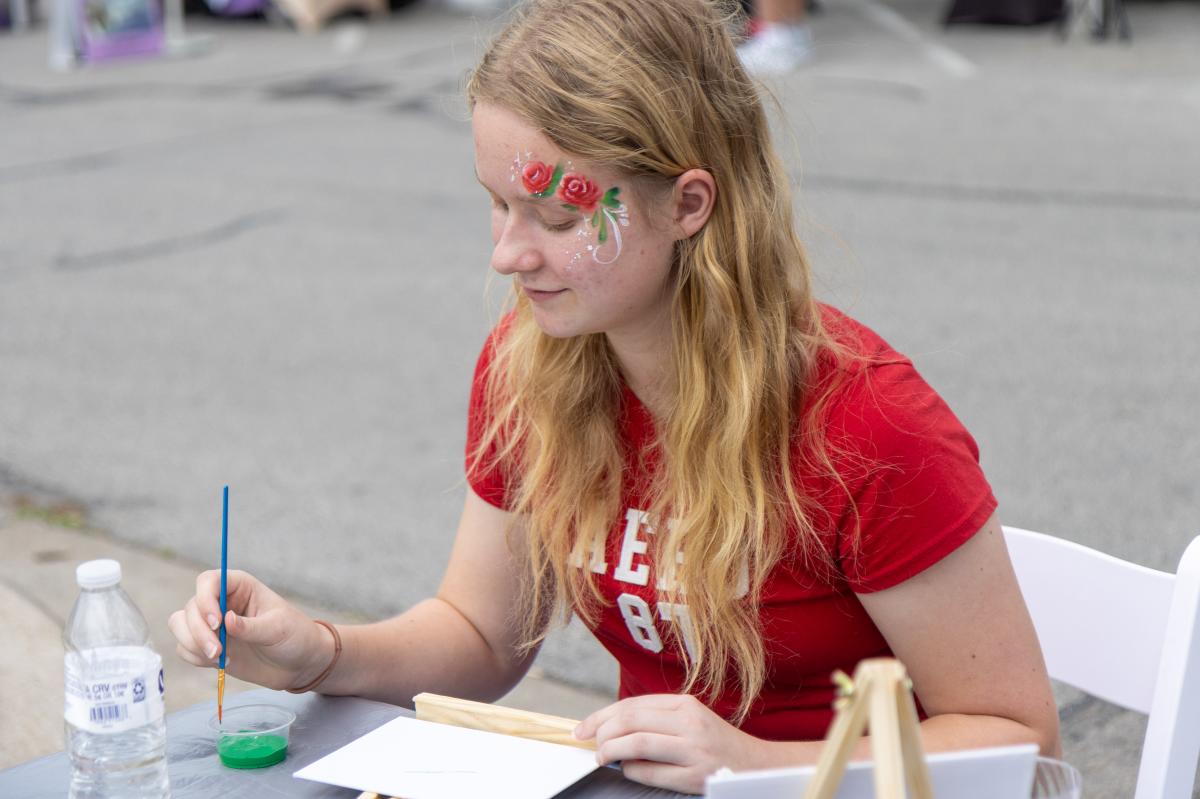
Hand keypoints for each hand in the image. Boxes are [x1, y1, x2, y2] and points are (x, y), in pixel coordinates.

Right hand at [167, 569, 333, 691]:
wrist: (298, 664)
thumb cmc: (294, 637)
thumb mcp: (278, 629)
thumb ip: (251, 626)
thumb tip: (226, 621)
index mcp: (240, 587)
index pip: (208, 581)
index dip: (205, 600)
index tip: (217, 623)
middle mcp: (222, 602)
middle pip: (191, 607)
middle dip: (199, 631)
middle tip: (218, 651)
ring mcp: (213, 625)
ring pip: (180, 625)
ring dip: (192, 643)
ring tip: (219, 657)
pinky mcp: (208, 645)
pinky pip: (184, 647)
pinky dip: (194, 657)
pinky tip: (219, 663)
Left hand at [574, 694, 766, 794]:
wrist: (755, 766)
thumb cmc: (714, 742)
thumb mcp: (690, 718)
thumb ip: (655, 718)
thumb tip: (609, 725)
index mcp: (685, 704)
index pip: (632, 705)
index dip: (601, 716)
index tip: (583, 728)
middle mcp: (690, 723)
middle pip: (630, 721)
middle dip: (602, 733)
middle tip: (591, 744)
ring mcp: (694, 750)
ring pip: (637, 744)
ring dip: (611, 751)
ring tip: (603, 757)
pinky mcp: (695, 776)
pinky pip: (651, 772)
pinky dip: (631, 771)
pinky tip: (628, 770)